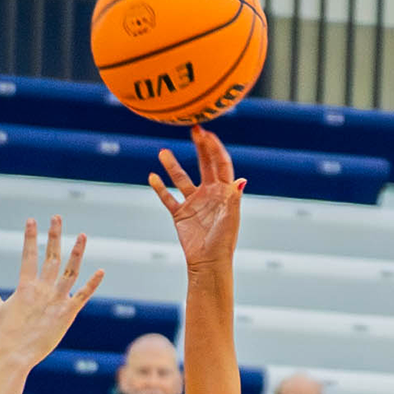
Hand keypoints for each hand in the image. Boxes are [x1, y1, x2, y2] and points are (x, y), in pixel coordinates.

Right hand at [0, 216, 103, 368]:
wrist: (14, 354)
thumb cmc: (4, 335)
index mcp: (25, 286)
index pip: (28, 255)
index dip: (30, 237)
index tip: (32, 220)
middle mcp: (42, 289)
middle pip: (50, 256)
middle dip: (53, 235)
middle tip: (57, 217)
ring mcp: (56, 300)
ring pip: (70, 271)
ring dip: (77, 252)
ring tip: (83, 236)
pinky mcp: (68, 313)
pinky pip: (83, 295)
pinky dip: (93, 283)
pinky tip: (101, 271)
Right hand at [149, 126, 243, 271]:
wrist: (208, 263)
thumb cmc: (223, 242)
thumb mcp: (230, 219)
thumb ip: (233, 199)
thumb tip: (241, 181)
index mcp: (224, 192)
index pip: (221, 164)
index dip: (215, 148)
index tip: (207, 134)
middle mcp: (209, 194)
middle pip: (204, 165)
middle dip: (200, 147)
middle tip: (193, 130)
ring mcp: (194, 203)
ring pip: (181, 179)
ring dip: (173, 165)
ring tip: (163, 152)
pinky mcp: (180, 214)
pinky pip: (168, 198)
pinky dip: (160, 188)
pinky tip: (152, 176)